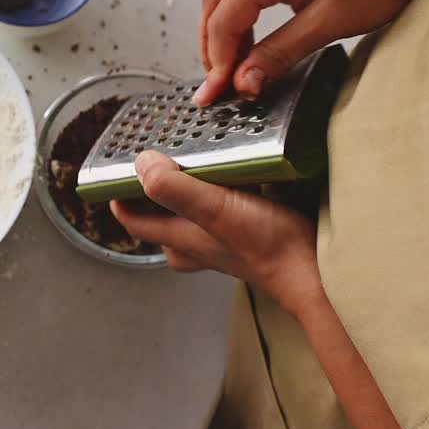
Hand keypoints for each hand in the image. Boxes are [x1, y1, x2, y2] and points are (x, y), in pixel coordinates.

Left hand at [110, 152, 320, 316]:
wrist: (314, 269)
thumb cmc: (266, 245)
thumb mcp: (214, 208)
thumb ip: (175, 188)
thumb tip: (140, 165)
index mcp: (180, 238)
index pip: (134, 220)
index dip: (119, 197)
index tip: (113, 172)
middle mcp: (196, 244)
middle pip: (159, 219)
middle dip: (152, 192)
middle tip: (154, 160)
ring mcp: (222, 242)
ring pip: (190, 216)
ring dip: (186, 191)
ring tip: (190, 160)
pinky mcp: (247, 235)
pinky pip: (220, 213)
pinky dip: (217, 193)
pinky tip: (232, 176)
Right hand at [194, 0, 428, 105]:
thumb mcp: (331, 22)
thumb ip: (280, 52)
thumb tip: (244, 81)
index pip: (224, 18)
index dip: (218, 60)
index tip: (219, 94)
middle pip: (217, 6)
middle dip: (212, 49)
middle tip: (217, 88)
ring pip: (231, 1)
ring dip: (226, 38)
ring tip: (234, 74)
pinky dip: (245, 25)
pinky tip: (255, 50)